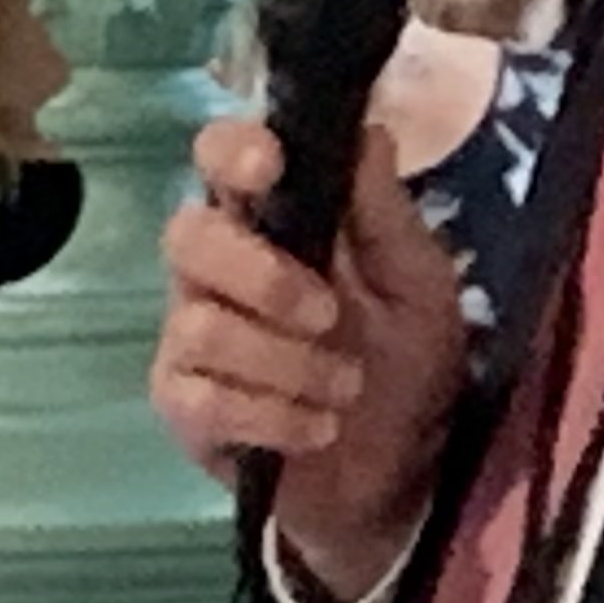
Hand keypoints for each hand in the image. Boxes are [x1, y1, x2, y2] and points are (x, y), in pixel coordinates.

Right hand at [152, 118, 468, 601]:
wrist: (402, 473)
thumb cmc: (407, 364)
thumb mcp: (419, 285)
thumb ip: (386, 214)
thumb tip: (367, 129)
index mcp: (272, 223)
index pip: (220, 158)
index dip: (232, 152)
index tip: (269, 167)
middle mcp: (217, 271)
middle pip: (187, 235)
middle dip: (261, 276)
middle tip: (327, 313)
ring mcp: (191, 340)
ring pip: (198, 325)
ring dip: (287, 362)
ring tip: (344, 389)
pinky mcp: (185, 408)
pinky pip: (201, 397)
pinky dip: (270, 415)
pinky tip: (315, 429)